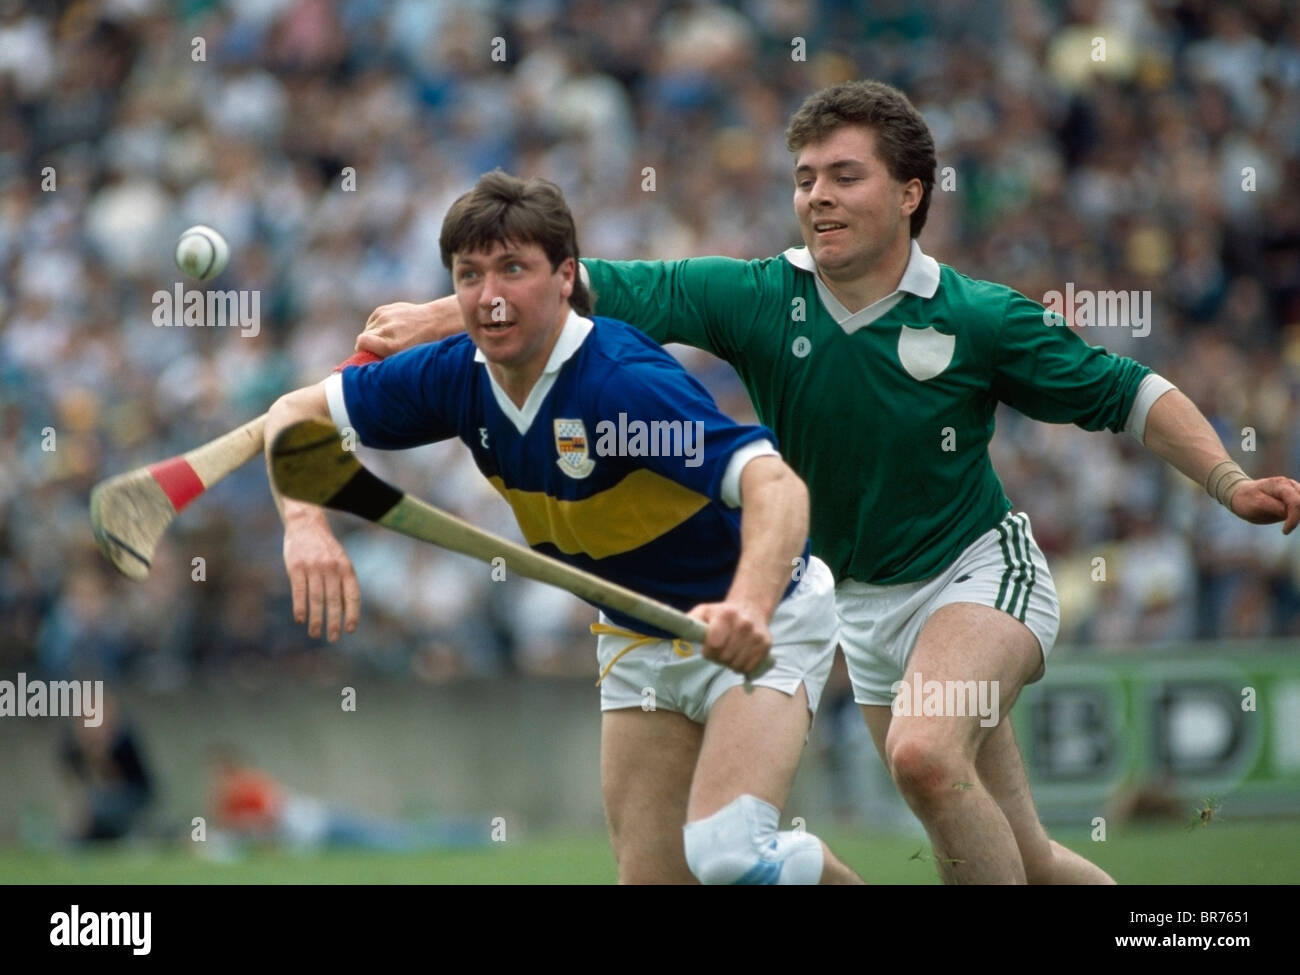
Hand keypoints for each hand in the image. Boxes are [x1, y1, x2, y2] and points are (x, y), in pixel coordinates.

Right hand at [283, 512, 360, 640]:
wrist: (306, 524)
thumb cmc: (325, 548)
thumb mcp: (340, 561)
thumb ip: (343, 583)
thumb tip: (344, 611)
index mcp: (346, 567)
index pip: (352, 595)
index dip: (352, 614)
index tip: (350, 630)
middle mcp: (332, 568)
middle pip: (334, 601)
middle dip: (334, 622)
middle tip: (333, 638)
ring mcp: (313, 567)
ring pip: (316, 599)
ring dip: (316, 619)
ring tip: (315, 634)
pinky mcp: (296, 567)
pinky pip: (299, 591)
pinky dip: (300, 607)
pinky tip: (300, 619)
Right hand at [357, 301, 437, 357]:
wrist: (434, 322)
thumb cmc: (422, 345)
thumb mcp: (405, 358)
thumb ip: (385, 360)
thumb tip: (367, 364)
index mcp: (392, 344)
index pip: (361, 343)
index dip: (362, 351)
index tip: (369, 355)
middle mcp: (387, 328)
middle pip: (362, 338)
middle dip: (368, 345)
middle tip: (380, 350)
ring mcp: (385, 316)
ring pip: (367, 330)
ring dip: (374, 335)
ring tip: (390, 338)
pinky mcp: (384, 309)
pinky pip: (372, 322)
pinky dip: (377, 327)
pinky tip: (391, 329)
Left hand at [688, 601, 771, 675]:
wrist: (751, 609)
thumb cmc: (722, 614)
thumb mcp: (704, 611)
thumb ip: (690, 621)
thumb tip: (678, 633)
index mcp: (727, 615)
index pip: (714, 644)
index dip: (708, 651)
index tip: (708, 648)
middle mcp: (744, 624)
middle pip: (725, 657)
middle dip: (718, 658)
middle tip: (719, 650)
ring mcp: (757, 635)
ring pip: (737, 664)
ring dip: (730, 663)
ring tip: (729, 652)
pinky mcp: (766, 645)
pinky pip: (750, 667)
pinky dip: (742, 666)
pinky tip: (740, 656)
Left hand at [1228, 476, 1299, 533]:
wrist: (1241, 494)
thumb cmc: (1247, 500)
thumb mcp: (1257, 505)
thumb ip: (1276, 508)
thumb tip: (1291, 513)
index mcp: (1280, 485)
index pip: (1296, 503)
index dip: (1294, 520)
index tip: (1285, 531)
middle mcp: (1290, 484)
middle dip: (1298, 516)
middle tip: (1287, 527)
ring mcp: (1294, 489)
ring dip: (1298, 514)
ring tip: (1288, 524)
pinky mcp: (1296, 496)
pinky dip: (1298, 513)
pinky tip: (1291, 519)